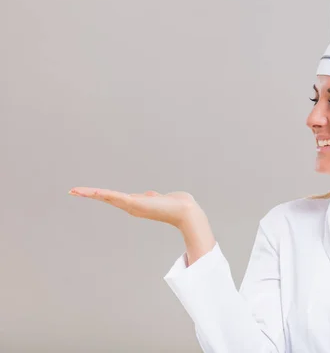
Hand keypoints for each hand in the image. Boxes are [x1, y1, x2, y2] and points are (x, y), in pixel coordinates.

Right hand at [68, 187, 204, 229]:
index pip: (113, 197)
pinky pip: (117, 197)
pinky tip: (95, 192)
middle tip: (72, 190)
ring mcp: (132, 205)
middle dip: (89, 194)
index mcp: (135, 204)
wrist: (184, 210)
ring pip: (108, 197)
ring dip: (92, 193)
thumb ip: (152, 197)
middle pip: (106, 197)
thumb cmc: (174, 204)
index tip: (85, 191)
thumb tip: (150, 195)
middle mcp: (131, 206)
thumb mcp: (158, 199)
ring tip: (76, 190)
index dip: (99, 194)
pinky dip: (105, 194)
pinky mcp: (136, 203)